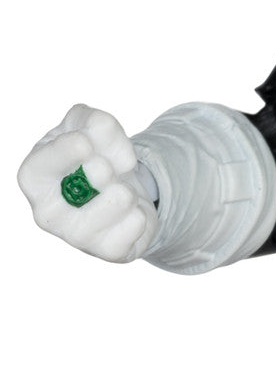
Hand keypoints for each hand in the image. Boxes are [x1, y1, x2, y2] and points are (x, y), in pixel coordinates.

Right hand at [17, 104, 157, 262]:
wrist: (124, 189)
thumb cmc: (98, 156)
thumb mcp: (91, 129)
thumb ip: (92, 121)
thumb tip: (99, 131)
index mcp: (38, 179)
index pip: (37, 168)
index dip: (62, 153)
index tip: (84, 142)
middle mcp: (49, 212)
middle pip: (77, 189)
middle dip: (104, 170)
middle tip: (110, 169)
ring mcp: (76, 236)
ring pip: (116, 203)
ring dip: (129, 189)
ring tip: (122, 190)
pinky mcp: (107, 251)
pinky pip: (135, 226)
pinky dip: (142, 212)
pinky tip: (131, 212)